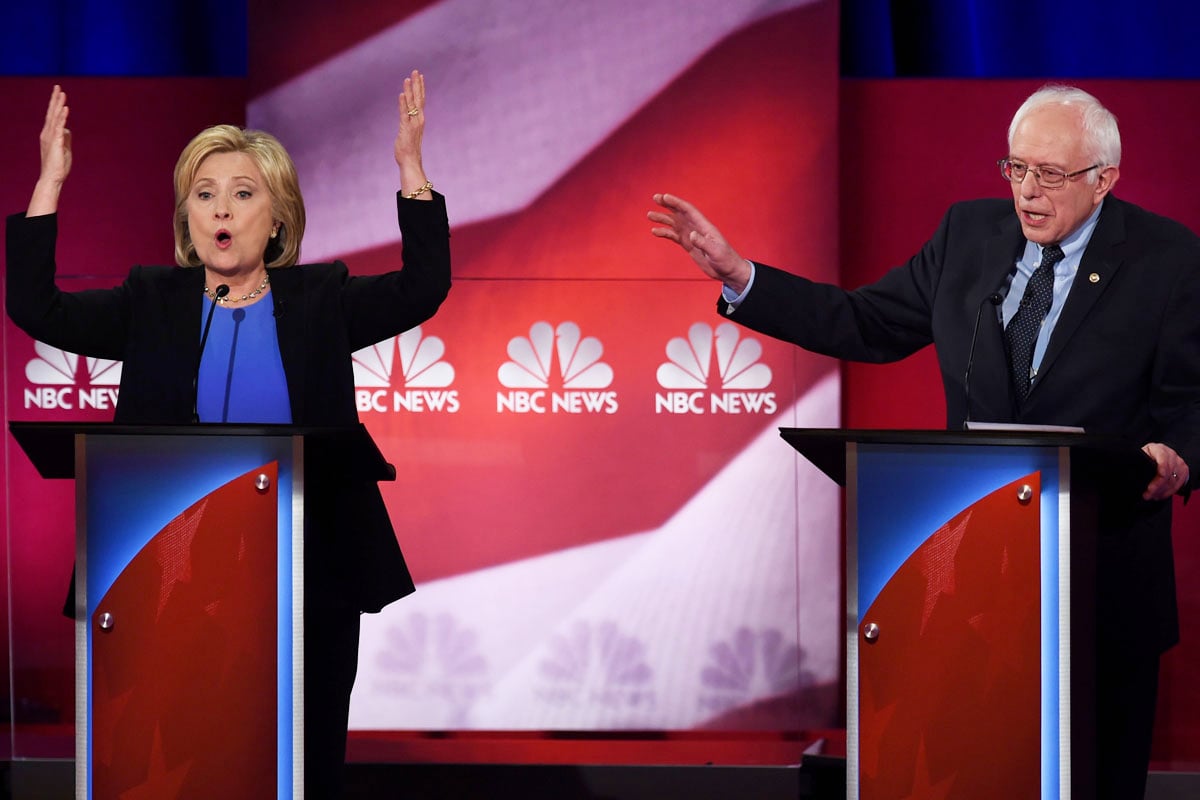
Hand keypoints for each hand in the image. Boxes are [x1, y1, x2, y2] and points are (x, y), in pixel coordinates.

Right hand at [28, 85, 71, 215]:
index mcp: (50, 134)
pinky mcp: (56, 143)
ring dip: (58, 105)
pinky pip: (59, 127)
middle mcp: (48, 133)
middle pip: (51, 113)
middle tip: (58, 87)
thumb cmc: (59, 165)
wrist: (53, 178)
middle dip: (55, 99)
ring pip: (55, 117)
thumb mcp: (64, 148)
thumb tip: (67, 129)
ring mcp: (51, 137)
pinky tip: (65, 109)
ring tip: (62, 93)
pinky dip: (62, 117)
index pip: (52, 116)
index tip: (59, 93)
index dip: (55, 104)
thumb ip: (65, 138)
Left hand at [394, 69, 429, 198]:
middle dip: (417, 84)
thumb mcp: (409, 134)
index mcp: (420, 120)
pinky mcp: (405, 128)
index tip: (420, 77)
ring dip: (409, 90)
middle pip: (419, 98)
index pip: (421, 101)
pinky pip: (404, 113)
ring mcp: (413, 123)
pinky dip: (403, 103)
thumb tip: (406, 123)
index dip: (420, 88)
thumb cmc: (409, 151)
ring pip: (412, 103)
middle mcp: (419, 120)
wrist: (411, 162)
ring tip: (407, 78)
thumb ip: (408, 126)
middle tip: (416, 71)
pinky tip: (401, 94)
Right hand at [648, 193, 751, 292]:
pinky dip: (665, 232)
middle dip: (668, 205)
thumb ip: (703, 243)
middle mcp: (697, 228)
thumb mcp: (716, 252)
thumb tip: (691, 234)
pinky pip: (674, 236)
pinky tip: (655, 231)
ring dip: (663, 218)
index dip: (676, 203)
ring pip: (675, 224)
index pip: (688, 210)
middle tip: (655, 198)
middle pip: (680, 213)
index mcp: (704, 226)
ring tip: (650, 215)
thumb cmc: (726, 260)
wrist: (728, 271)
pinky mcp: (689, 245)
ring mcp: (692, 236)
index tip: (664, 197)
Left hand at [1141, 442, 1189, 500]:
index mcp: (1158, 449)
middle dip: (1157, 486)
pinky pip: (1178, 484)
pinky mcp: (1183, 470)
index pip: (1162, 459)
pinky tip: (1160, 495)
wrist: (1157, 456)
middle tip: (1147, 494)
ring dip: (1161, 491)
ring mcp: (1179, 462)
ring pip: (1173, 480)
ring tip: (1151, 496)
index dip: (1161, 470)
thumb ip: (1139, 463)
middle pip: (1167, 473)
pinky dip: (1168, 492)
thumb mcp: (1140, 457)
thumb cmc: (1146, 457)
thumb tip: (1132, 472)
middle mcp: (1171, 454)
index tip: (1155, 480)